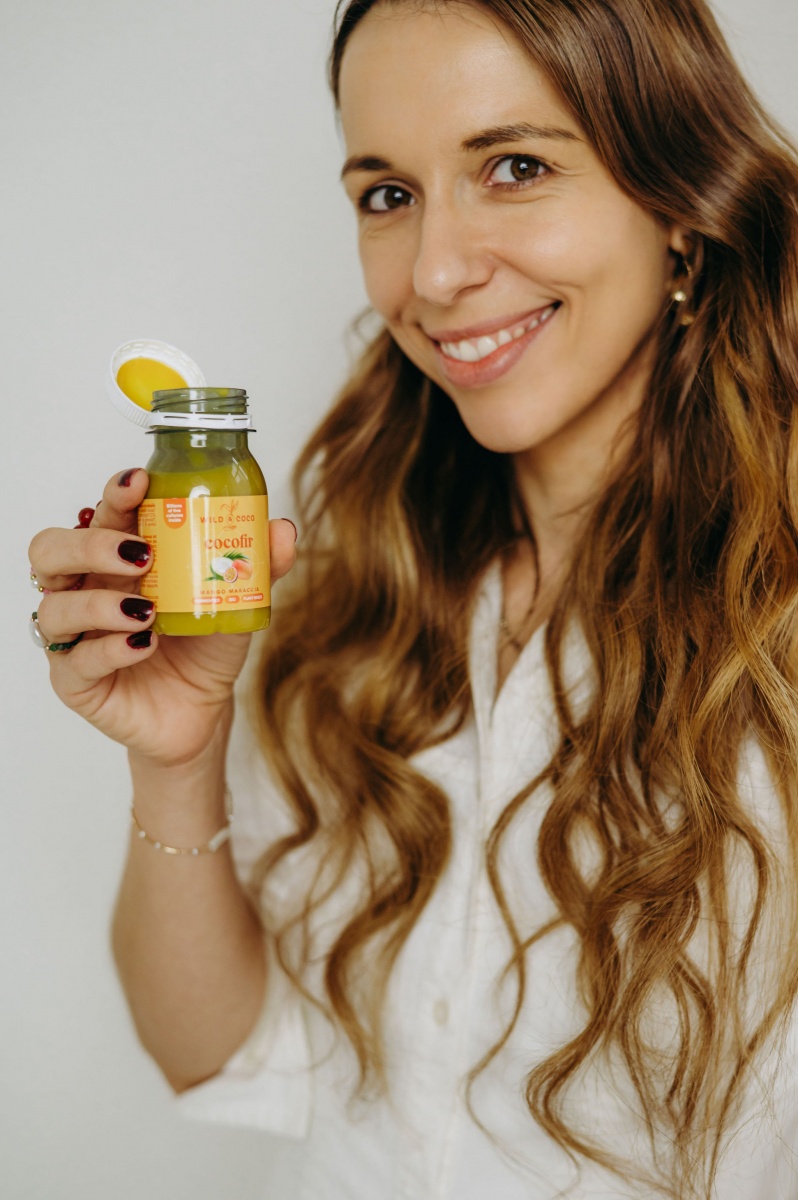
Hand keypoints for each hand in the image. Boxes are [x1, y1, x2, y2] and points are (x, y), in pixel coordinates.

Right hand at [28, 469, 296, 766]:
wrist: (203, 712)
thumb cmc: (205, 648)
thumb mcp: (237, 602)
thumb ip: (258, 565)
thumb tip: (282, 530)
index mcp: (117, 560)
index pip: (100, 514)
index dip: (113, 494)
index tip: (139, 482)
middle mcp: (87, 590)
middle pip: (52, 550)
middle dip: (91, 544)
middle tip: (141, 554)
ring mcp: (76, 636)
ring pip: (53, 607)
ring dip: (99, 603)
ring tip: (146, 611)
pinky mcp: (74, 681)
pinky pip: (76, 660)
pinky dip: (112, 649)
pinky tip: (145, 646)